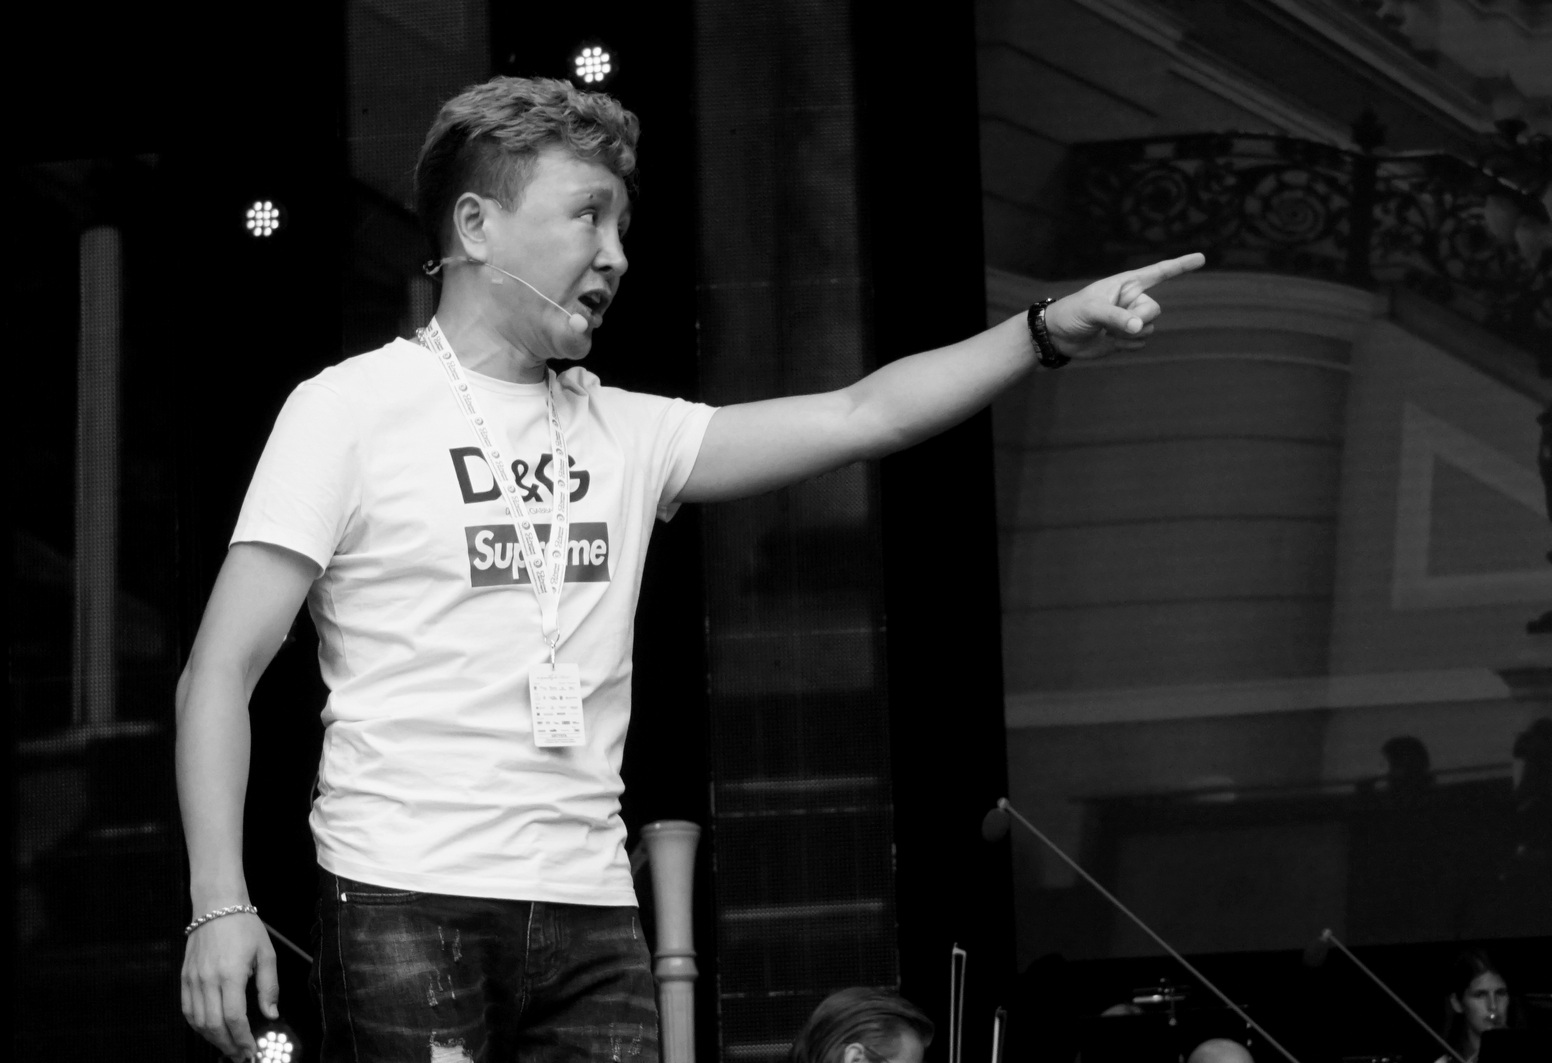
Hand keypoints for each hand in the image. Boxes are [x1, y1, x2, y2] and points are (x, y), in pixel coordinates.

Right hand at [180, 912, 278, 1061]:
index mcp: (231, 974)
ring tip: (228, 1047)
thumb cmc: (245, 927)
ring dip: (212, 1039)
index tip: (251, 1051)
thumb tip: (271, 1014)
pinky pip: (187, 1010)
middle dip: (228, 1045)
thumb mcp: (266, 954)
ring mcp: (193, 980)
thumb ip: (269, 986)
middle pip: (214, 1025)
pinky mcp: (184, 978)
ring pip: (198, 1022)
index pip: (234, 1018)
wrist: (217, 906)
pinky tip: (210, 1031)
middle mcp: (208, 980)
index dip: (242, 1039)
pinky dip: (197, 1026)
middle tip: (241, 1056)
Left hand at [1043, 252, 1205, 360]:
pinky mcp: (1127, 337)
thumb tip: (1139, 327)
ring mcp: (1131, 319)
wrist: (1059, 336)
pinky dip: (1128, 346)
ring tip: (1106, 332)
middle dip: (1138, 319)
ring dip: (1130, 335)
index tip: (1202, 258)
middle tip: (1114, 324)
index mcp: (1126, 283)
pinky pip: (1141, 343)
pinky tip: (1110, 342)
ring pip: (1149, 328)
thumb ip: (1117, 317)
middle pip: (1154, 309)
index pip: (1159, 272)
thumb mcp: (1092, 310)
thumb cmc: (1072, 313)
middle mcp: (1132, 299)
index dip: (1181, 265)